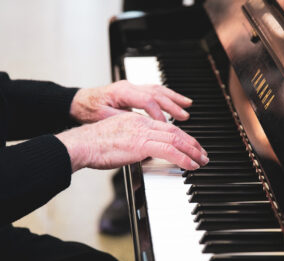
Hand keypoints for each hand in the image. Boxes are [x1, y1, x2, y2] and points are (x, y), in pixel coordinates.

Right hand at [56, 112, 208, 171]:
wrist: (83, 144)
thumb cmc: (95, 144)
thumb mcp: (118, 138)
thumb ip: (134, 143)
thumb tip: (143, 153)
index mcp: (137, 121)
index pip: (165, 127)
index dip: (181, 136)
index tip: (189, 144)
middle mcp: (142, 124)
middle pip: (175, 131)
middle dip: (192, 143)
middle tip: (202, 152)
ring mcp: (142, 132)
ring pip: (175, 139)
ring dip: (192, 150)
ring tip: (202, 160)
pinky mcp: (141, 144)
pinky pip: (169, 150)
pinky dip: (183, 158)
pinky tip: (191, 165)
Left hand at [70, 80, 191, 122]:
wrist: (78, 103)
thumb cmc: (87, 110)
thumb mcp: (103, 119)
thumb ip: (124, 122)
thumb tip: (143, 131)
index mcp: (122, 92)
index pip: (147, 102)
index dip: (159, 115)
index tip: (166, 127)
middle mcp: (129, 87)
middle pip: (157, 94)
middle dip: (173, 106)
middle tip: (185, 117)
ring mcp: (131, 88)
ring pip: (157, 90)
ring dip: (173, 99)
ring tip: (187, 107)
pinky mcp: (132, 92)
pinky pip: (153, 91)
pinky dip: (166, 97)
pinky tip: (174, 102)